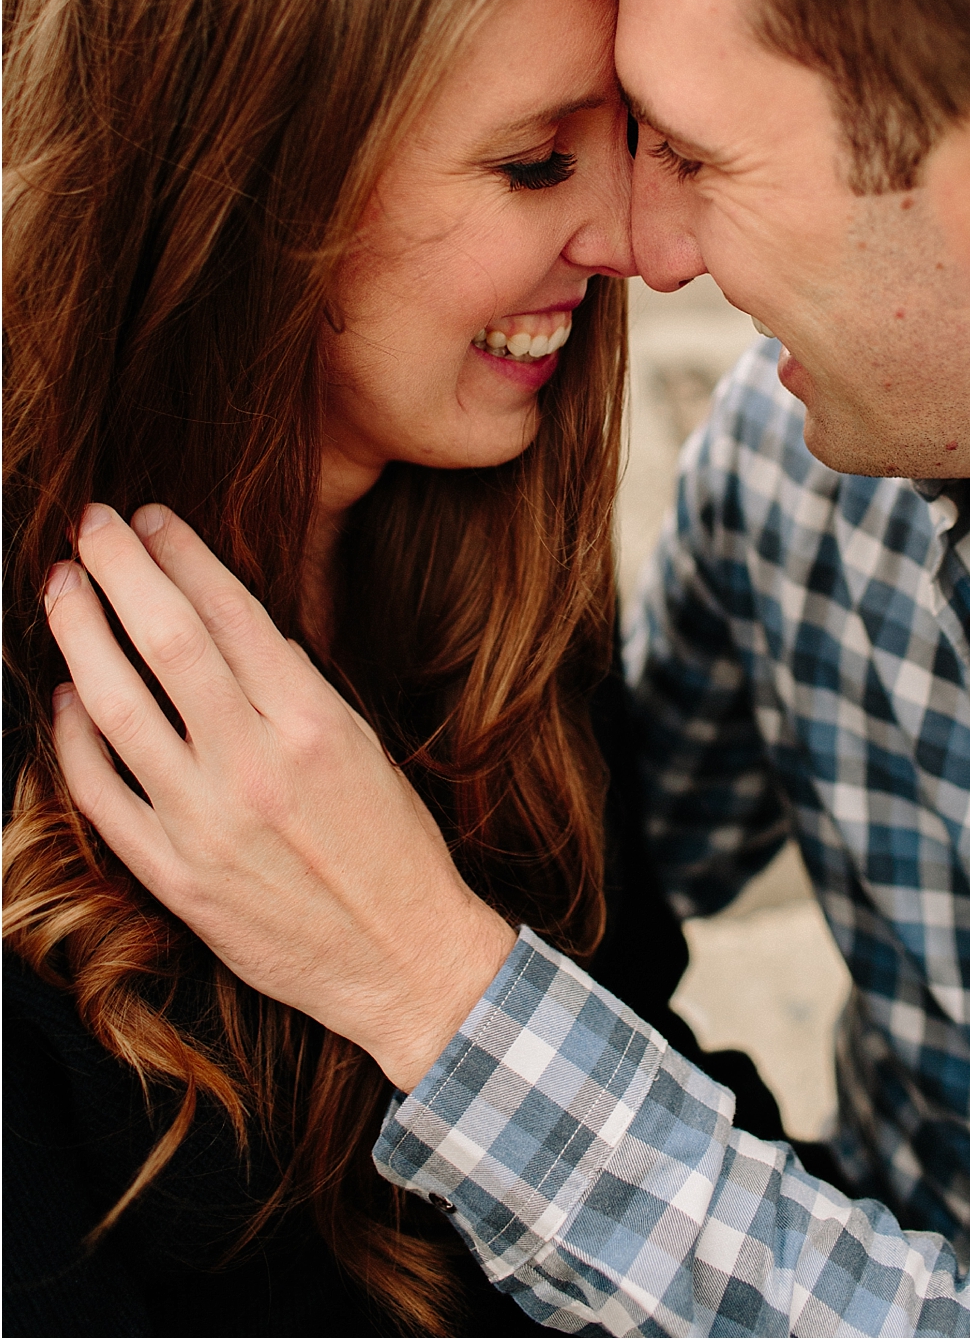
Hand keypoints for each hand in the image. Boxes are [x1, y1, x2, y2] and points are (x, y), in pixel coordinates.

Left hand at [44, 504, 517, 1090]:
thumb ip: (291, 690)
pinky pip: (100, 792)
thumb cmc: (392, 847)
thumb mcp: (362, 746)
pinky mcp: (173, 875)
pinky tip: (67, 699)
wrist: (401, 956)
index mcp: (316, 723)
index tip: (151, 518)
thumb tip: (219, 625)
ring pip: (116, 707)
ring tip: (62, 589)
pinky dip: (73, 738)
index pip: (230, 614)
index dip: (182, 555)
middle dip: (119, 570)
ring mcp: (205, 821)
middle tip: (90, 526)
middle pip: (165, 641)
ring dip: (80, 636)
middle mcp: (256, 764)